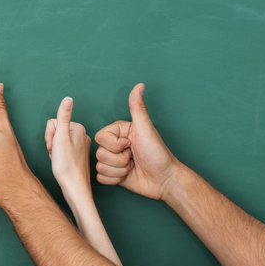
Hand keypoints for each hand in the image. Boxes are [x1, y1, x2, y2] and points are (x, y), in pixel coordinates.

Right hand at [44, 97, 91, 199]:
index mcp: (78, 128)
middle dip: (52, 142)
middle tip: (56, 154)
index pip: (53, 123)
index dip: (49, 135)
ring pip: (58, 140)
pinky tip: (62, 163)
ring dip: (55, 150)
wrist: (74, 188)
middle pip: (56, 130)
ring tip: (59, 160)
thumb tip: (68, 99)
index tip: (54, 147)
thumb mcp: (60, 138)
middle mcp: (82, 135)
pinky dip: (59, 156)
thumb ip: (63, 117)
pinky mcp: (79, 155)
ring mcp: (81, 145)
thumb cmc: (66, 165)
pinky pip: (63, 149)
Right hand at [94, 84, 179, 199]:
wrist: (165, 180)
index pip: (100, 136)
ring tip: (133, 167)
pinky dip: (115, 179)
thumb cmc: (158, 154)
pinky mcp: (113, 175)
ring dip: (118, 170)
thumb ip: (137, 107)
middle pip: (99, 152)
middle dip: (118, 159)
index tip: (131, 145)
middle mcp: (114, 145)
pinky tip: (128, 176)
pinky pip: (101, 178)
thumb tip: (139, 85)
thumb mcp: (146, 129)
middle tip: (133, 157)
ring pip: (99, 166)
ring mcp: (113, 160)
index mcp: (118, 132)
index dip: (115, 144)